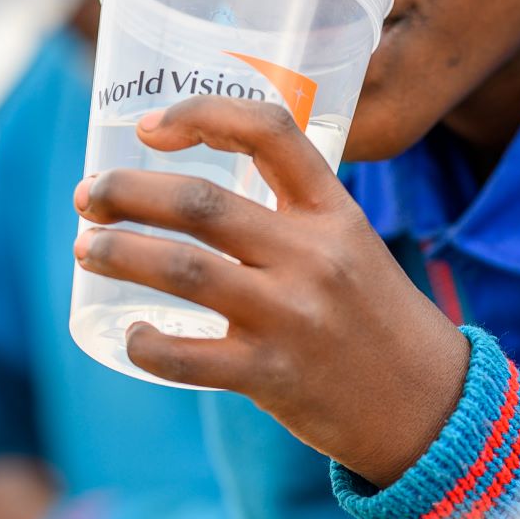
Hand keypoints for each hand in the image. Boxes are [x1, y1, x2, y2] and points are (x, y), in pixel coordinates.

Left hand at [70, 97, 470, 486]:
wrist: (430, 404)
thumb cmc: (374, 316)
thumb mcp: (351, 243)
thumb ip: (291, 212)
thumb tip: (196, 190)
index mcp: (333, 212)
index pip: (268, 131)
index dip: (200, 114)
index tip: (149, 126)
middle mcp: (312, 256)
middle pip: (200, 203)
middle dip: (126, 192)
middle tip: (89, 196)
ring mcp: (290, 317)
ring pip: (182, 270)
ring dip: (119, 253)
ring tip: (89, 250)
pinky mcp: (271, 376)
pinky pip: (186, 357)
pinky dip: (145, 344)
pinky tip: (130, 335)